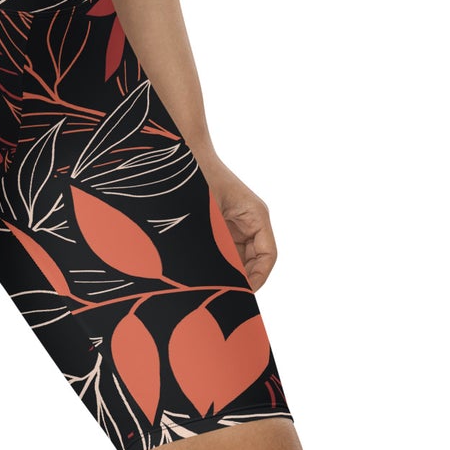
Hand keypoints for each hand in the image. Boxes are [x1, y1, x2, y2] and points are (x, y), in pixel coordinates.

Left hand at [202, 154, 277, 291]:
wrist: (182, 152)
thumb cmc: (198, 176)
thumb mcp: (210, 215)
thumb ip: (220, 244)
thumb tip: (224, 276)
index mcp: (256, 216)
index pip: (267, 256)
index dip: (258, 278)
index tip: (243, 294)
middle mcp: (250, 220)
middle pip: (254, 261)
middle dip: (241, 280)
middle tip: (224, 297)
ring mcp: (235, 223)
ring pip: (238, 258)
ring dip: (227, 272)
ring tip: (211, 286)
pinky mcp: (220, 224)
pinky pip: (225, 250)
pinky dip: (217, 262)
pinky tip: (201, 271)